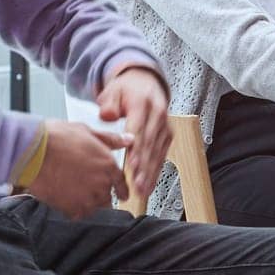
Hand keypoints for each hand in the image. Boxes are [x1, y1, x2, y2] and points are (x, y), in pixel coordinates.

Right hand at [25, 120, 131, 219]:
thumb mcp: (87, 131)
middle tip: (91, 192)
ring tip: (78, 197)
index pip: (122, 183)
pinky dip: (74, 211)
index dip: (122, 190)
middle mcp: (101, 183)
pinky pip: (78, 215)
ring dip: (88, 204)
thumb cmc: (56, 138)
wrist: (32, 151)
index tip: (123, 195)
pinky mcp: (69, 207)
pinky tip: (67, 202)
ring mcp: (86, 197)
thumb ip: (110, 139)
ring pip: (94, 208)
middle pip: (108, 197)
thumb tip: (128, 140)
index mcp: (108, 164)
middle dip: (102, 196)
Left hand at [96, 65, 170, 198]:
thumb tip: (107, 115)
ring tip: (143, 190)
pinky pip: (162, 155)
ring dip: (151, 173)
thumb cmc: (126, 91)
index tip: (132, 165)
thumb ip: (108, 104)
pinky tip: (149, 184)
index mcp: (143, 104)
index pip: (139, 130)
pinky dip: (156, 171)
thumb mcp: (113, 91)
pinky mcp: (167, 135)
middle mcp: (158, 115)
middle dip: (144, 167)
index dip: (137, 149)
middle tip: (137, 184)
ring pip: (158, 152)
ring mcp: (164, 126)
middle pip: (151, 144)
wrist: (145, 84)